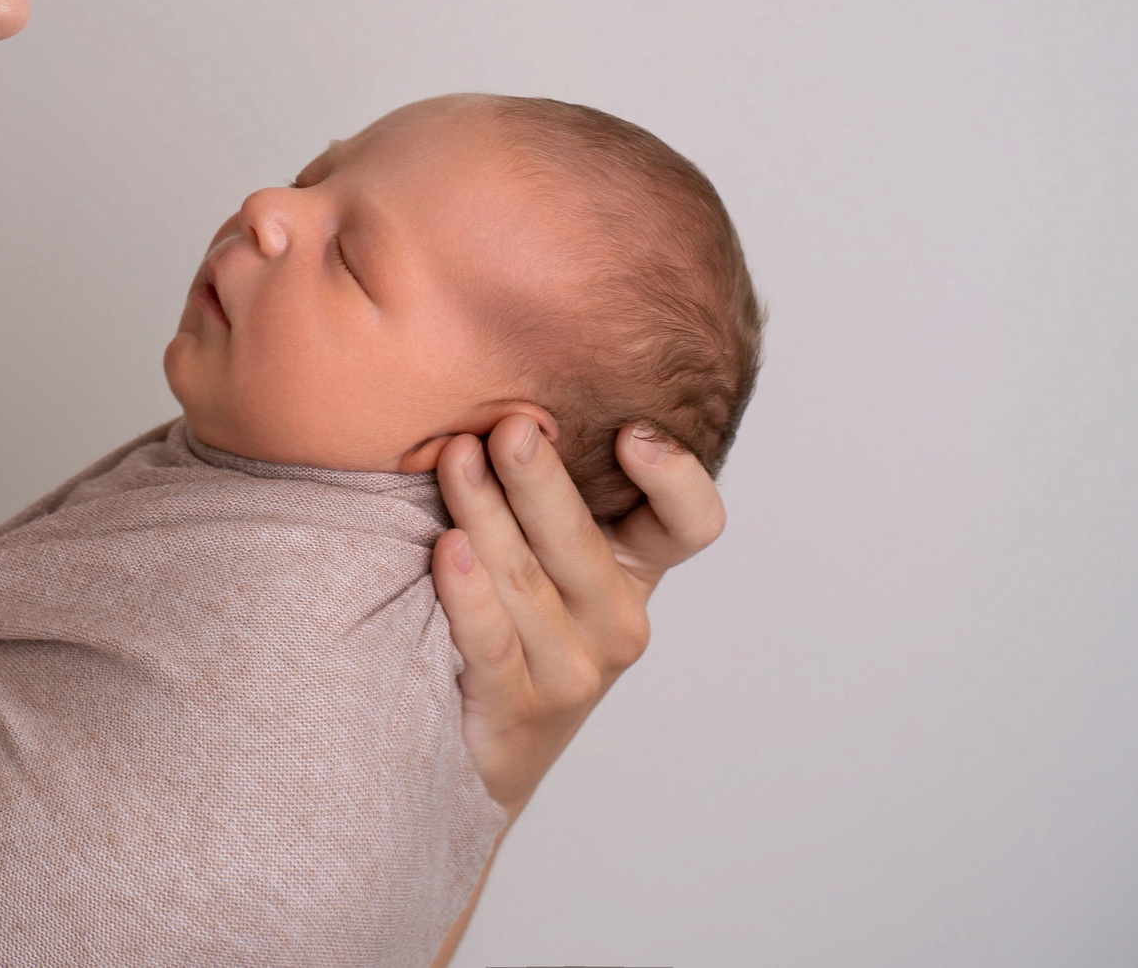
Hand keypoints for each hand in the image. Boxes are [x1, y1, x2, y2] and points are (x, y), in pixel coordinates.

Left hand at [430, 415, 725, 815]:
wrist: (482, 749)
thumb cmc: (512, 622)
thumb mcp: (548, 553)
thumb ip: (543, 485)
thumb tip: (498, 388)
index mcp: (634, 568)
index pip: (690, 523)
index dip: (676, 479)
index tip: (633, 433)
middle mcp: (616, 619)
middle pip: (584, 540)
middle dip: (541, 477)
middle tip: (510, 426)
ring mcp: (571, 668)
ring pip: (525, 580)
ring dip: (484, 514)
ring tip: (454, 460)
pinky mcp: (516, 704)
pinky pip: (491, 641)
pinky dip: (469, 594)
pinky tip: (447, 551)